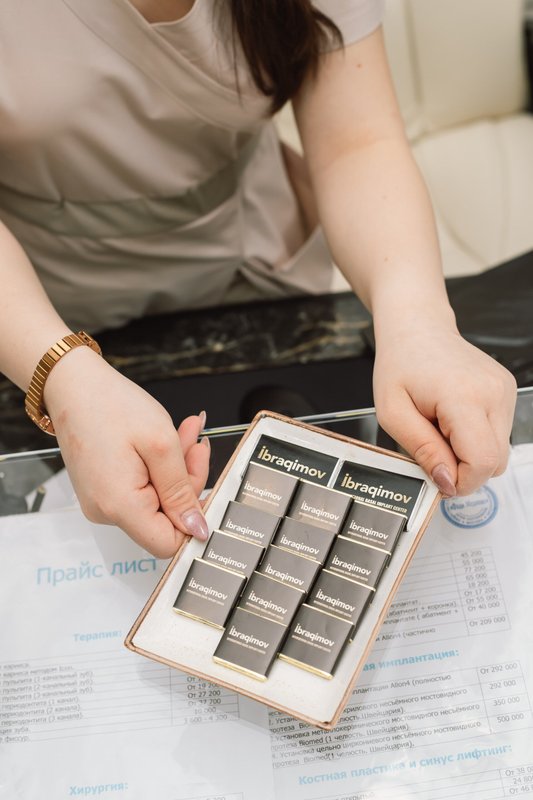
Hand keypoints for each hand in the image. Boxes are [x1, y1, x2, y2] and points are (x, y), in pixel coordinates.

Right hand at [44, 348, 209, 556]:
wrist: (73, 384)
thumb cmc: (111, 405)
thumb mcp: (161, 444)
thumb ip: (181, 490)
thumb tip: (197, 529)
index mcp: (120, 506)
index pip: (168, 544)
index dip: (194, 520)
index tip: (208, 487)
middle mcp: (106, 511)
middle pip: (166, 519)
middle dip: (188, 481)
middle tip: (197, 443)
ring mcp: (102, 501)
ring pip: (157, 500)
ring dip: (176, 468)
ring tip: (185, 432)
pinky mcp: (103, 489)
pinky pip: (141, 488)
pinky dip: (158, 466)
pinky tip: (166, 440)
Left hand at [373, 321, 516, 495]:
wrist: (417, 328)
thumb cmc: (400, 364)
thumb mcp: (392, 413)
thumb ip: (422, 450)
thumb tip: (446, 481)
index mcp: (464, 396)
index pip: (481, 460)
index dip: (460, 481)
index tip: (437, 477)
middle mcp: (493, 392)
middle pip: (495, 462)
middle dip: (464, 470)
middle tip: (433, 451)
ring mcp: (505, 391)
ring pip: (499, 452)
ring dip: (469, 454)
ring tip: (440, 430)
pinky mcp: (507, 391)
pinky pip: (498, 435)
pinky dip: (476, 438)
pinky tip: (452, 421)